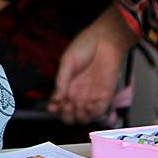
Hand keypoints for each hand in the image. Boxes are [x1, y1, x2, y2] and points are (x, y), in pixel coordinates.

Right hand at [47, 6, 137, 124]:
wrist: (105, 40)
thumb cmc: (84, 46)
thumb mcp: (67, 61)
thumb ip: (61, 79)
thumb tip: (56, 98)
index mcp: (67, 85)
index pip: (58, 104)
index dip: (54, 109)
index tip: (53, 107)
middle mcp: (78, 92)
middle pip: (70, 114)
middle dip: (66, 115)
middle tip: (66, 105)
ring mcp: (91, 95)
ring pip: (83, 116)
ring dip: (78, 116)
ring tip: (76, 106)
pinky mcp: (105, 95)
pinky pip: (99, 111)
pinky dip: (92, 114)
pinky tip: (87, 107)